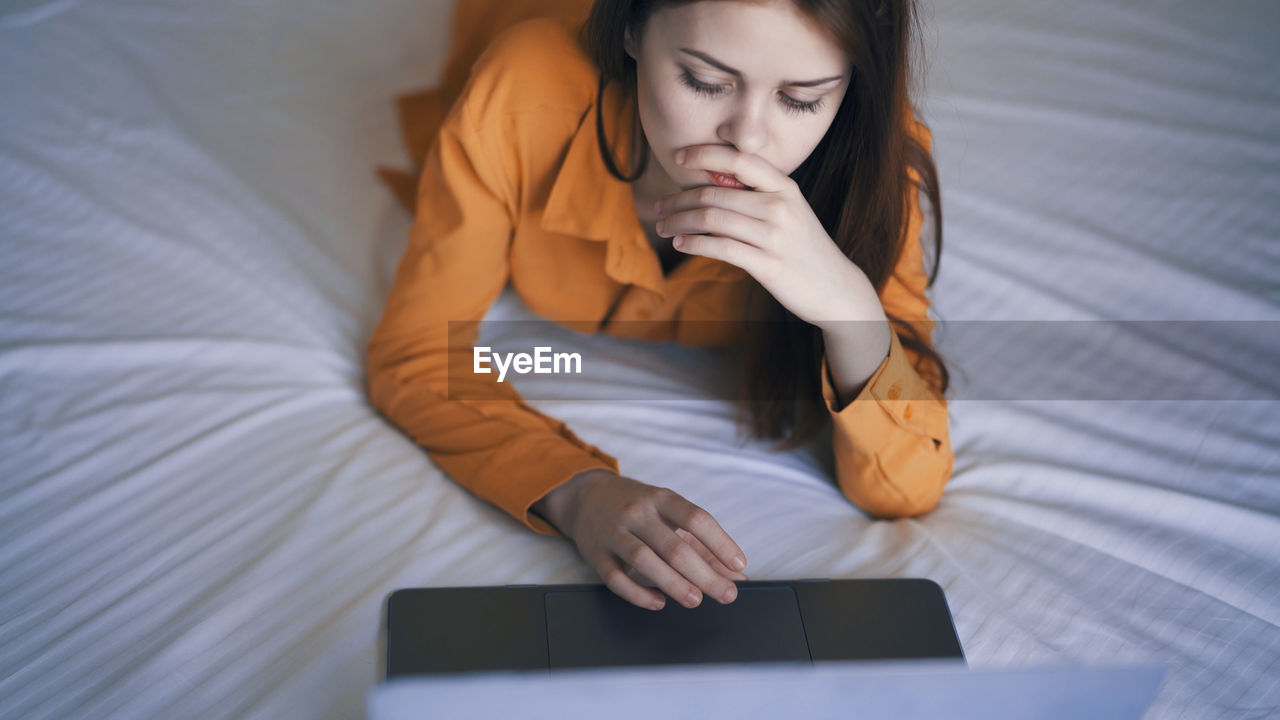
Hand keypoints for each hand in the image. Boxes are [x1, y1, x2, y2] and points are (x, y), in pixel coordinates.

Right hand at [538, 469, 748, 610]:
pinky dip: (638, 594)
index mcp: (661, 498)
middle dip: (704, 574)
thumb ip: (703, 543)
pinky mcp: (595, 554)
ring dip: (673, 583)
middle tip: (726, 594)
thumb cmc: (638, 508)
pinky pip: (616, 578)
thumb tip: (737, 574)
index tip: (738, 564)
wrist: (585, 497)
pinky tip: (658, 602)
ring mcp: (613, 532)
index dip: (720, 542)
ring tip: (695, 600)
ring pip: (644, 561)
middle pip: (673, 546)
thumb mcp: (669, 513)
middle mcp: (637, 513)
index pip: (695, 518)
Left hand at [655, 145, 882, 326]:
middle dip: (679, 199)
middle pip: (715, 194)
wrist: (835, 288)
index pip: (739, 160)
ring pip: (712, 219)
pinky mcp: (768, 266)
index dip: (704, 154)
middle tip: (660, 207)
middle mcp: (780, 207)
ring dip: (679, 222)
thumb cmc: (803, 247)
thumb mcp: (789, 210)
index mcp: (785, 187)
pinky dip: (694, 244)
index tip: (678, 157)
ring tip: (663, 226)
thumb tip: (711, 181)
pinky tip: (680, 244)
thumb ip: (758, 194)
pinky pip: (720, 248)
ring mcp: (775, 237)